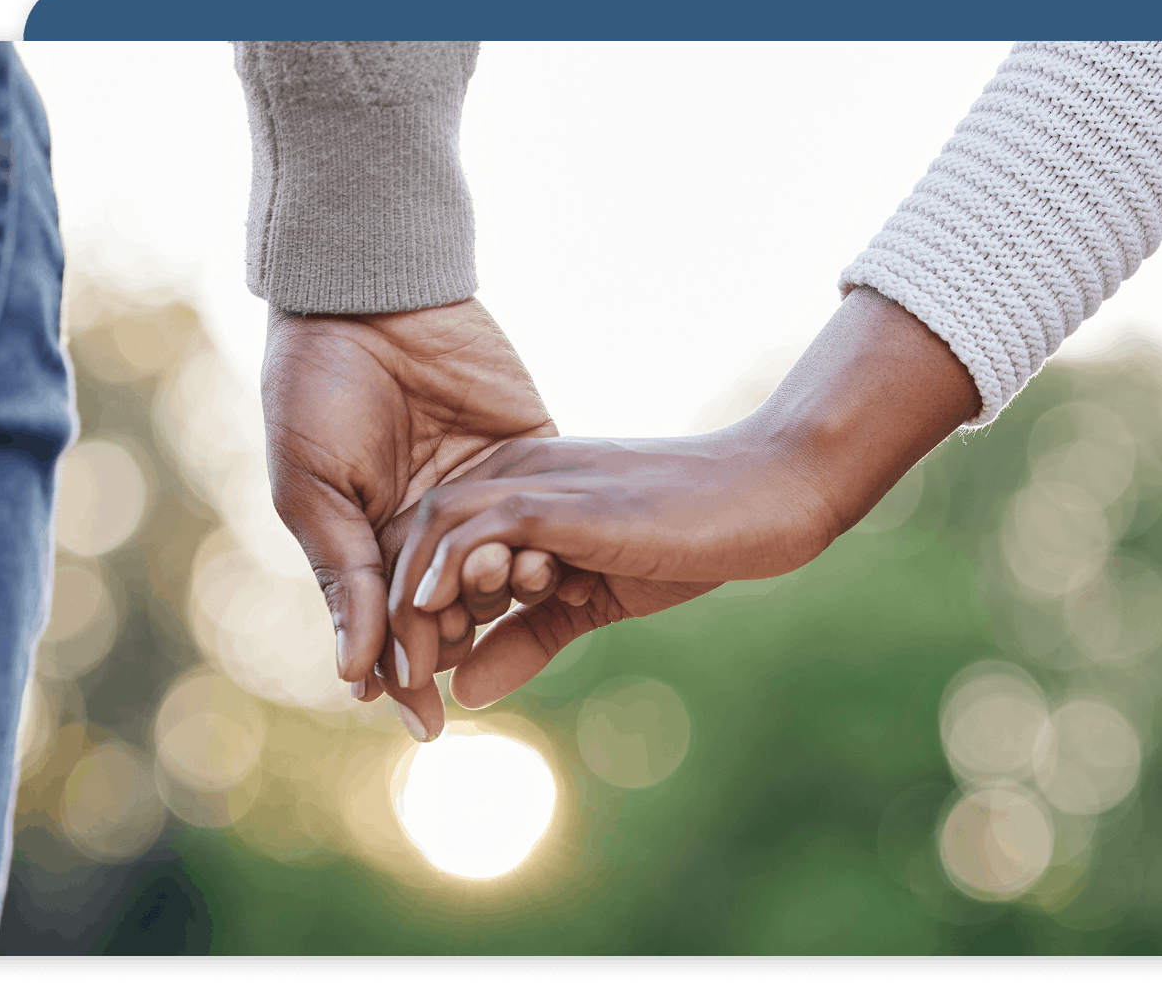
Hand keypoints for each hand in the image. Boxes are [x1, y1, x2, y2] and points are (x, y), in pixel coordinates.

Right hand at [261, 298, 563, 737]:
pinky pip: (544, 516)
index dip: (406, 672)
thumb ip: (345, 576)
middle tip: (461, 655)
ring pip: (505, 570)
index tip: (423, 721)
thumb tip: (356, 673)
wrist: (369, 295)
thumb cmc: (317, 388)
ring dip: (505, 596)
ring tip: (504, 599)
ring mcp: (485, 494)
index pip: (395, 627)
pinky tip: (551, 573)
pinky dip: (547, 547)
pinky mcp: (530, 455)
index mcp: (372, 541)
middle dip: (459, 641)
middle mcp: (431, 529)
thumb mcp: (314, 487)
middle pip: (455, 611)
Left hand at [381, 428, 830, 709]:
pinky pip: (475, 529)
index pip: (433, 541)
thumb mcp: (595, 601)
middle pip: (416, 534)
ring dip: (411, 606)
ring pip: (433, 531)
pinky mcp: (560, 497)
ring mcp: (536, 479)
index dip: (409, 608)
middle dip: (394, 614)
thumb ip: (531, 635)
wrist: (768, 495)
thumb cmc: (693, 542)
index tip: (415, 675)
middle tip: (399, 686)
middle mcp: (515, 472)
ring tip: (412, 672)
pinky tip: (438, 618)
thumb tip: (465, 689)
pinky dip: (445, 575)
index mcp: (521, 489)